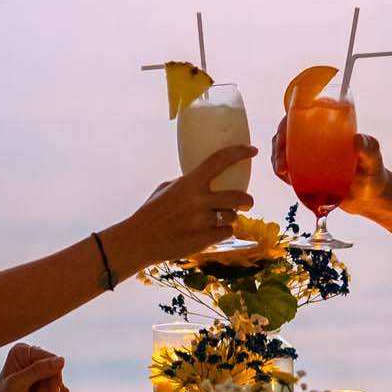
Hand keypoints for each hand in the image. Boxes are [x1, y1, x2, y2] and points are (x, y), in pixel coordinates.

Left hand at [0, 343, 68, 391]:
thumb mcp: (18, 384)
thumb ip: (38, 370)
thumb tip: (61, 360)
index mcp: (24, 352)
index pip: (52, 360)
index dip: (51, 379)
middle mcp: (33, 359)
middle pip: (56, 374)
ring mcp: (41, 374)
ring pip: (60, 385)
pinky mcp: (46, 387)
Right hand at [106, 144, 256, 272]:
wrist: (139, 240)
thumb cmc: (151, 212)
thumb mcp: (166, 189)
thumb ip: (187, 183)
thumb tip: (205, 179)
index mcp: (189, 183)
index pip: (219, 161)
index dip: (239, 153)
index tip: (252, 151)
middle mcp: (198, 201)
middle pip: (238, 196)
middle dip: (247, 200)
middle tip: (246, 202)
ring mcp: (202, 222)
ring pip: (233, 217)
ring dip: (229, 218)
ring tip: (218, 220)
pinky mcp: (204, 240)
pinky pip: (226, 233)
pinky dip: (222, 232)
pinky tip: (211, 232)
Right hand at [269, 120, 391, 220]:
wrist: (371, 199)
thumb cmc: (374, 174)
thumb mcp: (374, 160)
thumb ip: (370, 149)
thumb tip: (357, 138)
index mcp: (327, 129)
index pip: (300, 119)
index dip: (286, 124)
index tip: (283, 136)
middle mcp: (316, 141)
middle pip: (288, 136)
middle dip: (278, 146)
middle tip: (282, 164)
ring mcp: (310, 158)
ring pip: (284, 153)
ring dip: (277, 159)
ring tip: (282, 172)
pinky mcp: (306, 175)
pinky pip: (288, 171)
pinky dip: (282, 173)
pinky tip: (284, 177)